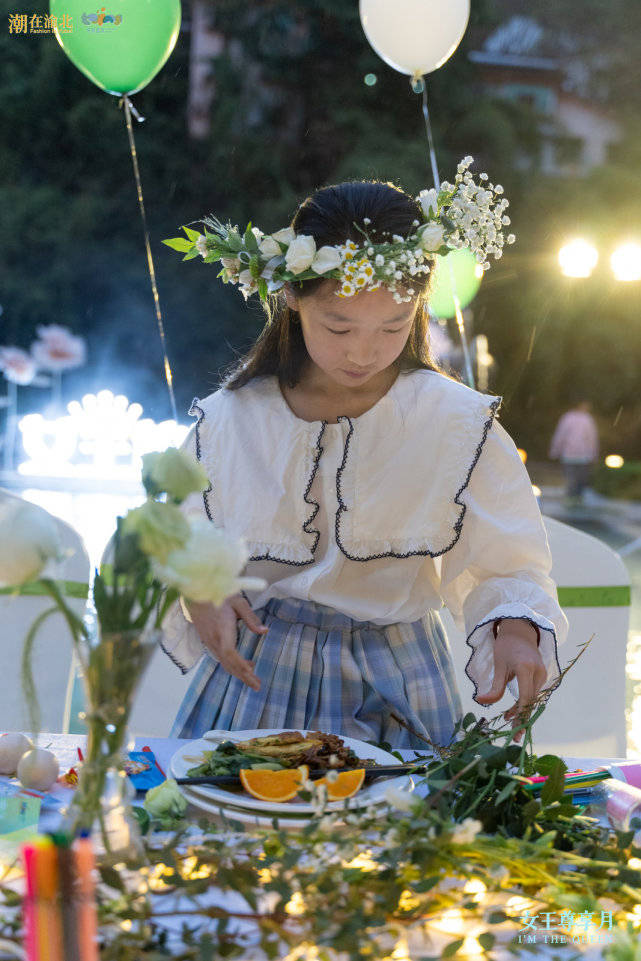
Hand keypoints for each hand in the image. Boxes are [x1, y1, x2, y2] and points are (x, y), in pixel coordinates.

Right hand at [186, 593, 267, 691]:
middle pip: (228, 664)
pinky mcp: (207, 641)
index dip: (242, 668)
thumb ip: (251, 618)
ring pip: (224, 662)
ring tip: (253, 678)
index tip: (253, 676)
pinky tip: (243, 664)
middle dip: (243, 677)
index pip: (231, 655)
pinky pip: (220, 657)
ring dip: (238, 672)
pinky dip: (232, 665)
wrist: (195, 594)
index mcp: (222, 632)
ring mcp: (209, 642)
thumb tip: (264, 631)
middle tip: (257, 686)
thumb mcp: (238, 602)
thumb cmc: (219, 595)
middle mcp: (214, 641)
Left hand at [475, 620, 546, 743]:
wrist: (520, 631)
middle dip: (522, 719)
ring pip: (532, 699)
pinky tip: (512, 712)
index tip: (515, 729)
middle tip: (514, 736)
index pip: (525, 697)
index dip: (520, 714)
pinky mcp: (541, 676)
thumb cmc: (506, 647)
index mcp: (526, 668)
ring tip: (509, 723)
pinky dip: (524, 703)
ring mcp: (542, 674)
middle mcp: (538, 672)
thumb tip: (481, 702)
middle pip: (531, 701)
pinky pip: (533, 693)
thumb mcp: (498, 666)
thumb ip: (494, 687)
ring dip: (522, 712)